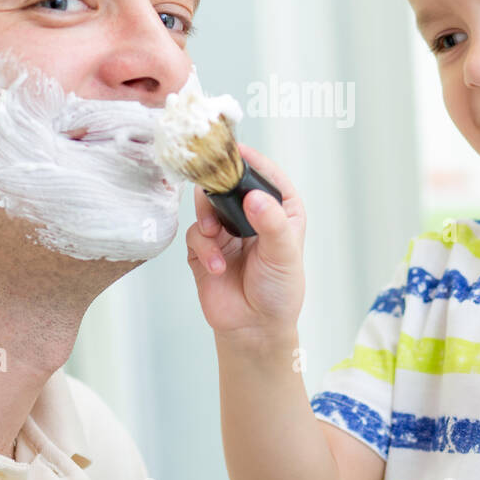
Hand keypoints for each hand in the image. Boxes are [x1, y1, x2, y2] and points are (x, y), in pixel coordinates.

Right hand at [185, 144, 305, 340]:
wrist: (254, 329)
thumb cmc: (278, 291)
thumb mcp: (283, 255)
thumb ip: (271, 223)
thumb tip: (254, 197)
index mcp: (281, 209)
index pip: (266, 175)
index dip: (251, 160)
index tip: (235, 150)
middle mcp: (252, 214)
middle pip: (230, 184)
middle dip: (220, 187)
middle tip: (213, 190)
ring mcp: (226, 230)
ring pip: (207, 203)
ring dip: (208, 217)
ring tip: (215, 235)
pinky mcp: (205, 248)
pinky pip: (195, 233)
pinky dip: (204, 248)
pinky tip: (217, 267)